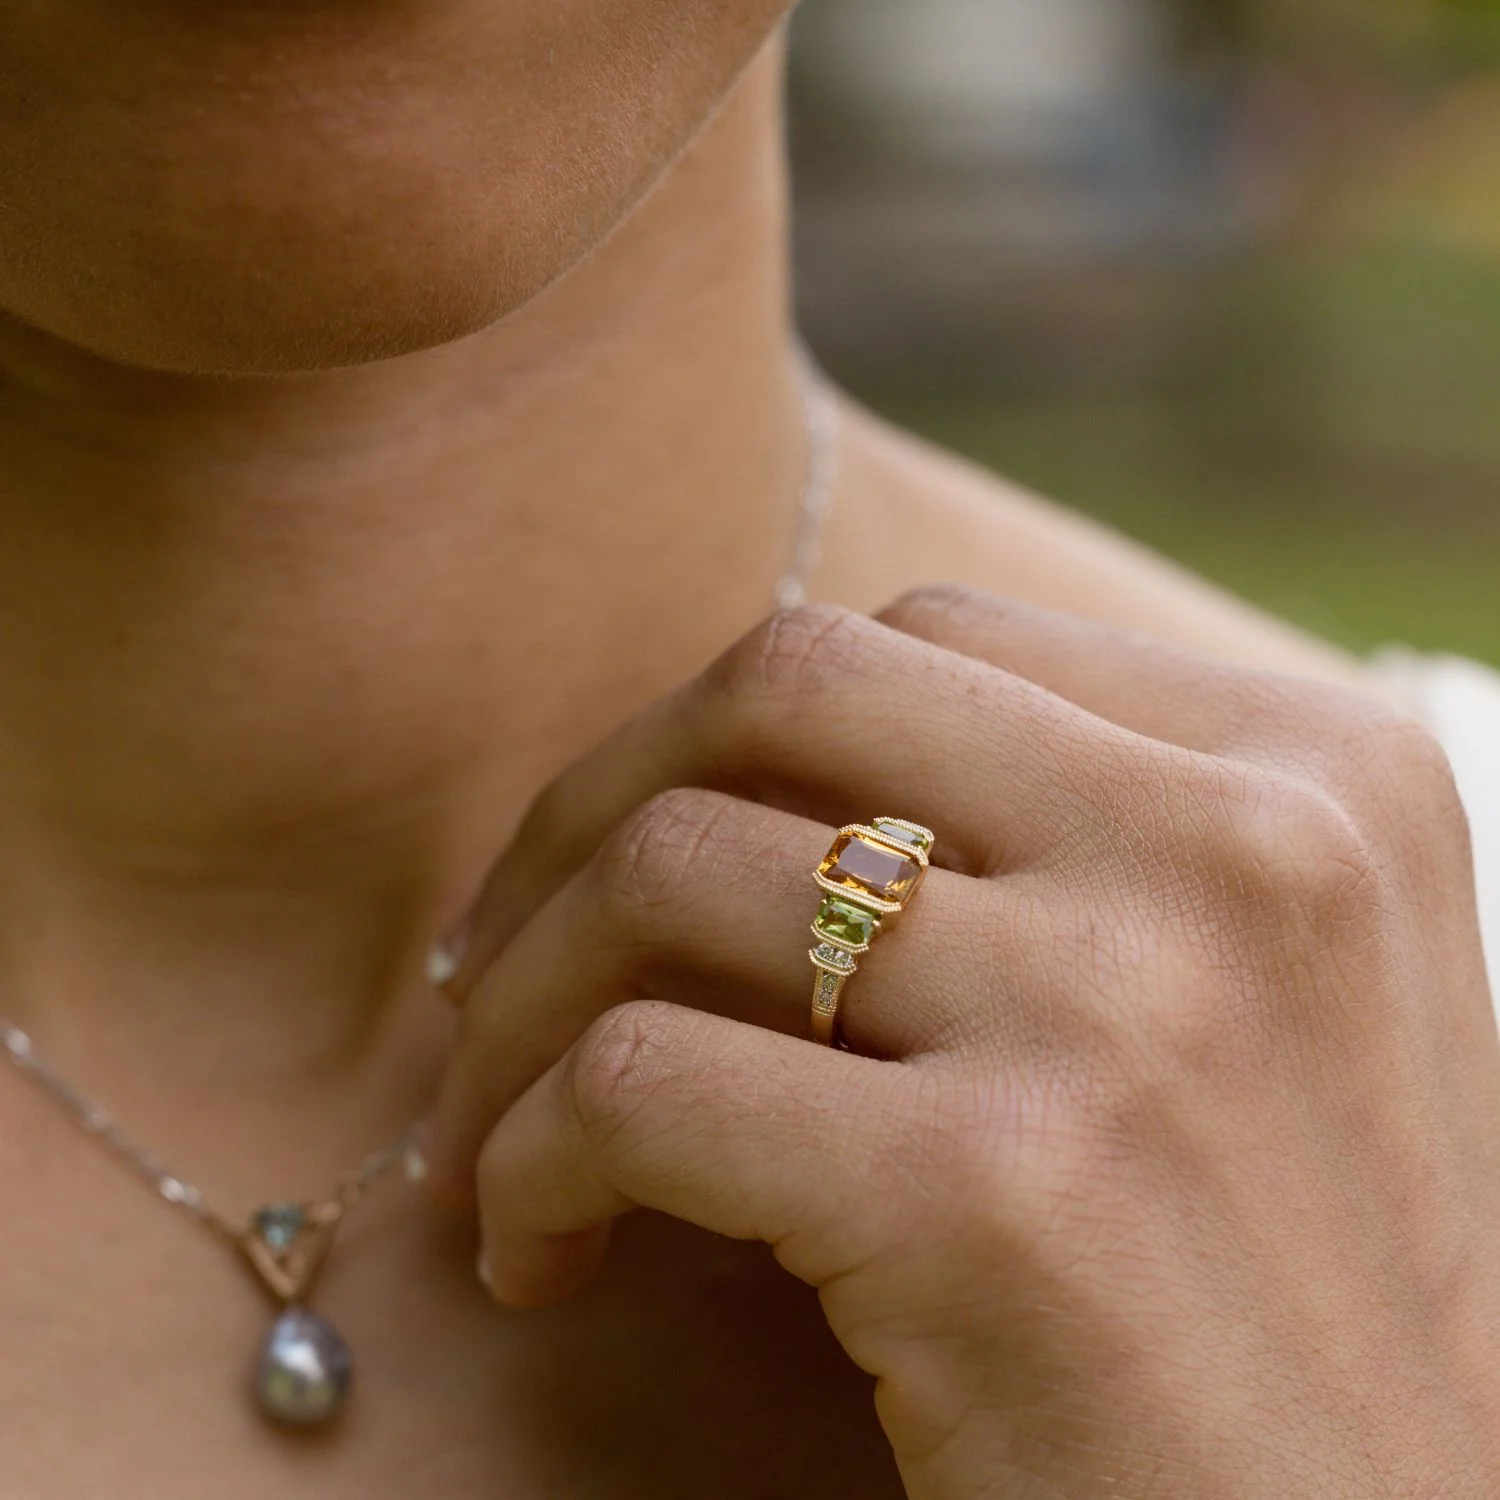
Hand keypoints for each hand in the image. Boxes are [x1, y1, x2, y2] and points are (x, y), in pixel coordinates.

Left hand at [428, 589, 1499, 1498]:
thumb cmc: (1274, 1293)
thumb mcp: (1248, 997)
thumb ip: (1068, 840)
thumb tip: (752, 779)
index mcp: (1317, 774)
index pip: (924, 644)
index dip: (737, 741)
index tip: (641, 853)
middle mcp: (1243, 851)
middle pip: (790, 685)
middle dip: (595, 805)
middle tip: (510, 949)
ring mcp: (1126, 1011)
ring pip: (672, 869)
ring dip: (526, 1000)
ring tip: (499, 1124)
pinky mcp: (998, 1200)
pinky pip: (637, 1083)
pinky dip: (528, 1156)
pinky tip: (544, 1253)